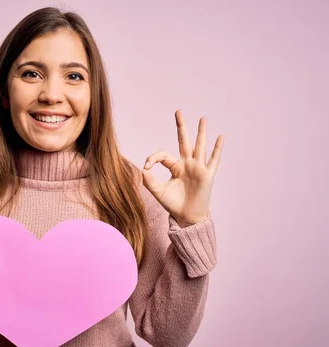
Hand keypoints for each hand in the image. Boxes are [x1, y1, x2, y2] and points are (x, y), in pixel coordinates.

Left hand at [142, 110, 223, 226]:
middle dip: (181, 126)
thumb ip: (149, 181)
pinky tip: (220, 138)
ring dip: (201, 132)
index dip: (153, 158)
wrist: (186, 216)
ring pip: (199, 146)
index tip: (147, 166)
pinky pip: (214, 160)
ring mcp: (198, 168)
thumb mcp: (158, 192)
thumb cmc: (173, 204)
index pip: (163, 155)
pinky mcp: (207, 175)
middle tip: (178, 111)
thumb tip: (143, 170)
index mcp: (175, 167)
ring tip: (203, 118)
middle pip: (183, 141)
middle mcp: (187, 164)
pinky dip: (217, 149)